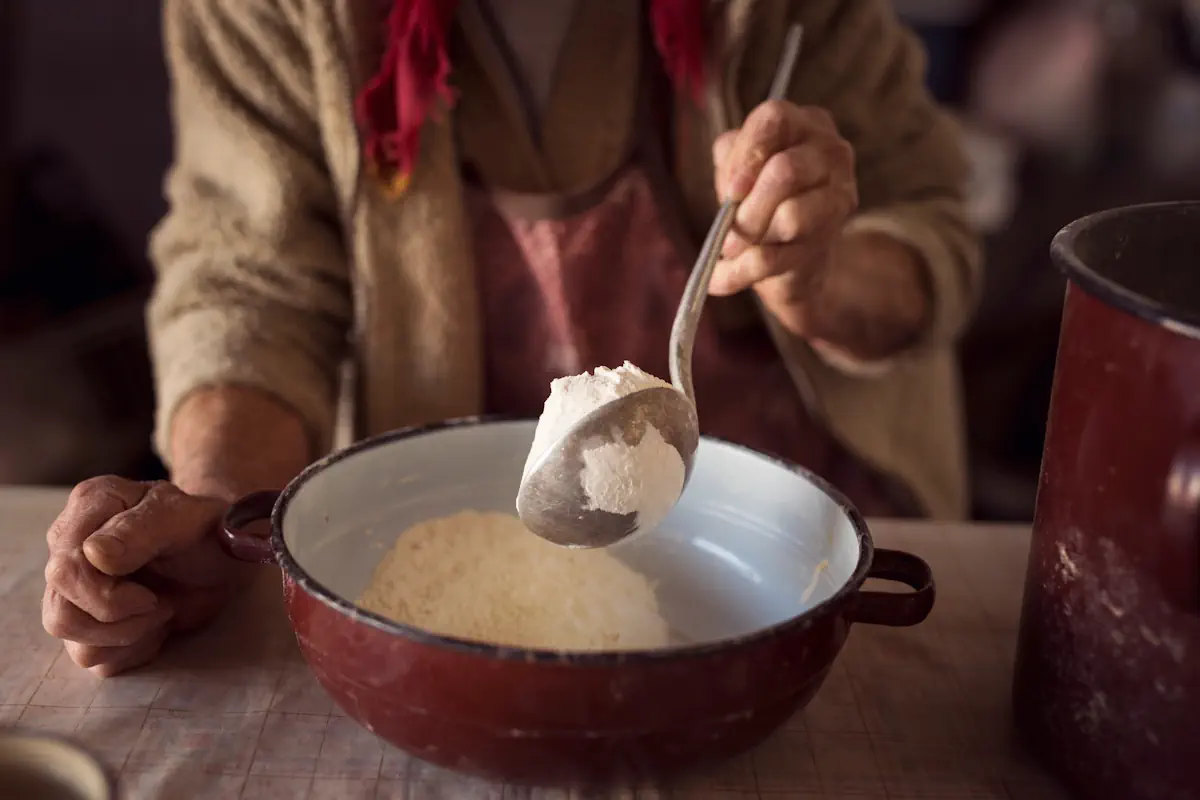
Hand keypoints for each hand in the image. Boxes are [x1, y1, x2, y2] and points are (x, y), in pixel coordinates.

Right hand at [42, 476, 250, 676]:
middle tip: (160, 604)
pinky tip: (156, 623)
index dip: (106, 595)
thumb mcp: (188, 519)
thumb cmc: (206, 530)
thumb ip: (142, 528)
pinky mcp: (88, 619)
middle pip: (60, 612)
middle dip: (119, 620)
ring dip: (126, 636)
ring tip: (161, 610)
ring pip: (70, 638)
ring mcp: (74, 584)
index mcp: (90, 506)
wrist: (222, 555)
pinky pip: (93, 656)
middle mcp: (70, 543)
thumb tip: (95, 553)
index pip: (65, 569)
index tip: (151, 595)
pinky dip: (132, 648)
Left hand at [711, 100, 929, 360]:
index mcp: (803, 123)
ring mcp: (839, 195)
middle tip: (727, 231)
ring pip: (789, 217)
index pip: (773, 118)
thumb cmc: (761, 201)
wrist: (792, 257)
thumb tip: (734, 187)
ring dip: (749, 239)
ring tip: (732, 249)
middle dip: (747, 209)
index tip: (730, 189)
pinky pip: (779, 257)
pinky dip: (742, 272)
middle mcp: (831, 152)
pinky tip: (720, 279)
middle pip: (784, 171)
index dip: (746, 154)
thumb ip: (732, 163)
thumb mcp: (737, 171)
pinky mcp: (830, 238)